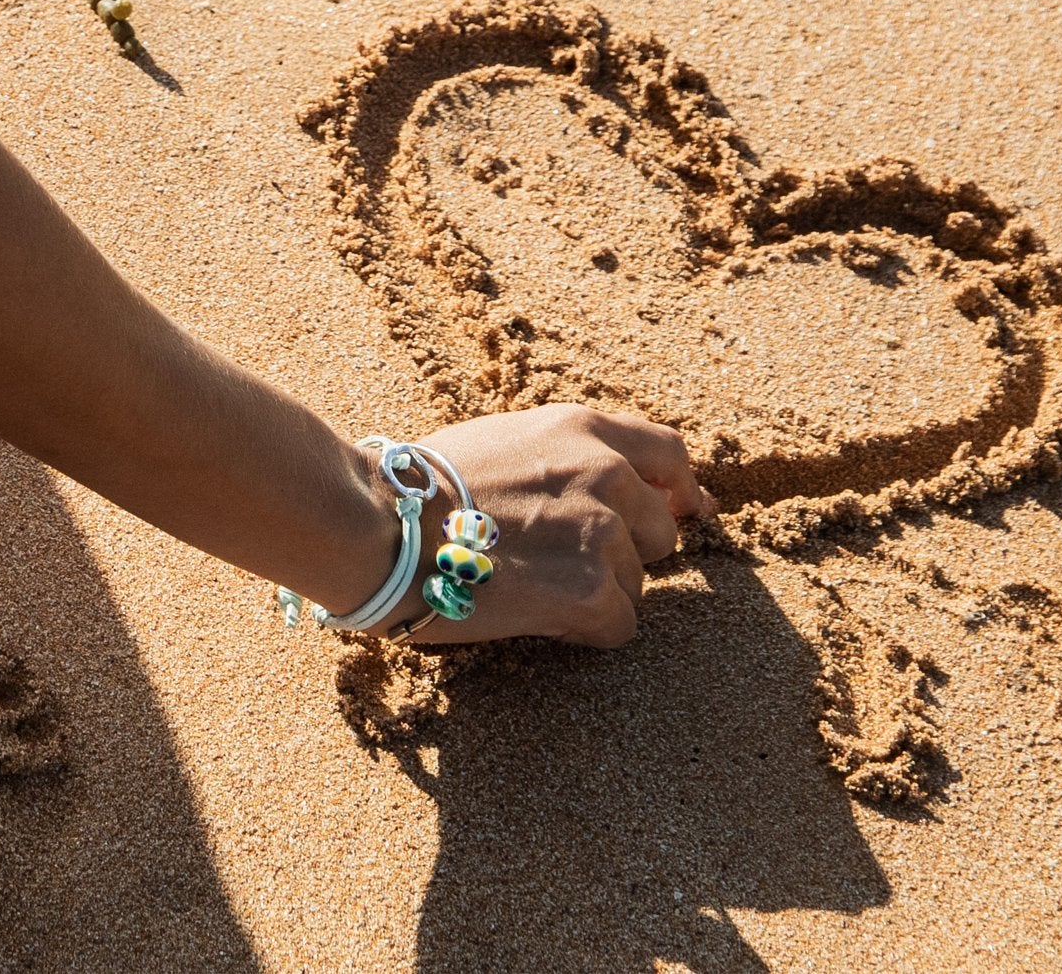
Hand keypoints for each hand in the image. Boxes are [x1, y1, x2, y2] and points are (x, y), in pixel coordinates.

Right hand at [402, 403, 705, 647]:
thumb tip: (616, 485)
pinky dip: (581, 630)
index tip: (679, 512)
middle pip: (661, 531)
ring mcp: (604, 533)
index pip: (669, 454)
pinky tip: (532, 614)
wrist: (382, 522)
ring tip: (528, 584)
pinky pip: (617, 626)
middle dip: (624, 553)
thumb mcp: (504, 439)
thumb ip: (565, 457)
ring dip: (595, 593)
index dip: (677, 491)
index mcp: (583, 430)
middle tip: (561, 563)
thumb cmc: (420, 486)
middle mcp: (607, 473)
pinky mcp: (592, 590)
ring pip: (635, 584)